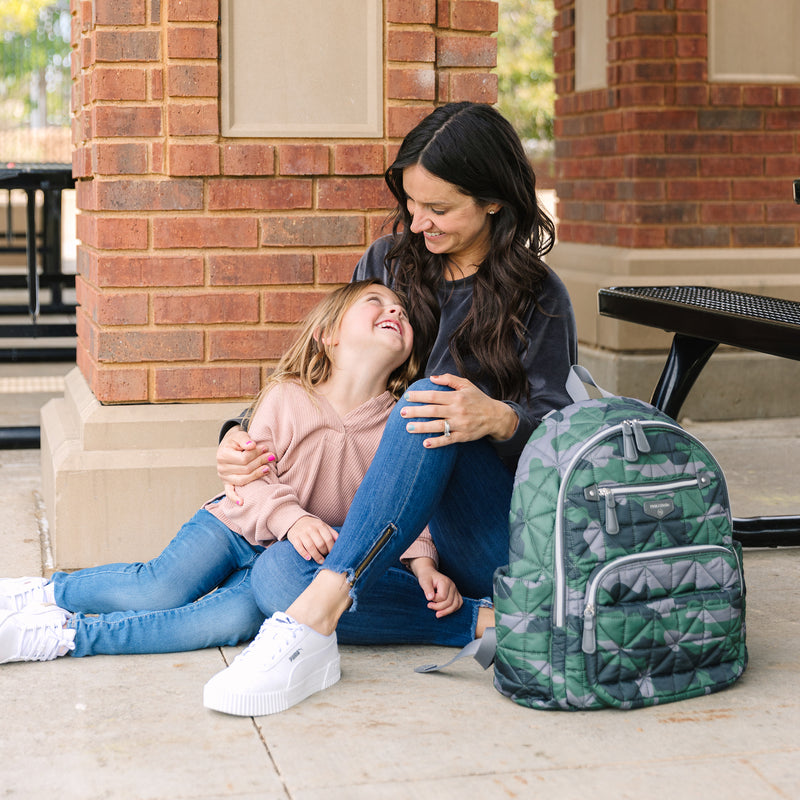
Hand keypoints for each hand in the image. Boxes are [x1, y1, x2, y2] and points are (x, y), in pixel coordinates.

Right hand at [217, 426, 275, 504]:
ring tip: (268, 469)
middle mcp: (221, 468)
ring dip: (257, 475)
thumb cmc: (236, 441)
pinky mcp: (226, 483)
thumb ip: (245, 439)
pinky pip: (230, 493)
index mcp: (222, 455)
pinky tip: (242, 503)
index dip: (257, 453)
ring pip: (243, 480)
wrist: (229, 446)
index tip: (266, 448)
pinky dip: (235, 498)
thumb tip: (251, 445)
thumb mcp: (239, 435)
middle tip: (271, 456)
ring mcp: (224, 477)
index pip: (244, 458)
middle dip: (260, 462)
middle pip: (245, 469)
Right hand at [286, 516, 338, 563]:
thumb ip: (331, 532)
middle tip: (326, 557)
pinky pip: (299, 548)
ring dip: (316, 556)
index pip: (328, 539)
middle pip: (320, 544)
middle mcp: (311, 528)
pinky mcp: (294, 538)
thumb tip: (340, 541)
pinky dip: (304, 554)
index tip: (333, 553)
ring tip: (320, 561)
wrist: (296, 520)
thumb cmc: (313, 526)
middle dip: (324, 553)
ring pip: (310, 547)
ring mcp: (302, 533)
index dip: (331, 548)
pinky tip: (308, 558)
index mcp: (320, 525)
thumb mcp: (323, 526)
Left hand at [400, 374, 517, 448]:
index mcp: (457, 397)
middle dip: (416, 412)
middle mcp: (457, 411)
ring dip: (422, 427)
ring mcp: (460, 425)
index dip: (419, 396)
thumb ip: (449, 379)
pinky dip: (437, 442)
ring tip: (408, 427)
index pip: (434, 396)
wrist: (495, 416)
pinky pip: (448, 440)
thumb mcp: (466, 385)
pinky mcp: (463, 436)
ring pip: (438, 426)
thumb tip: (432, 378)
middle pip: (433, 411)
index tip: (407, 397)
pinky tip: (425, 444)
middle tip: (402, 412)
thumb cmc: (478, 399)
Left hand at [409, 558, 462, 617]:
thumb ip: (427, 589)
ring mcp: (455, 590)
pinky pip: (459, 604)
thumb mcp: (424, 581)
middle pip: (449, 602)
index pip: (443, 597)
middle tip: (429, 606)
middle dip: (438, 607)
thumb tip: (430, 598)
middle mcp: (452, 586)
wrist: (430, 574)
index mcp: (445, 582)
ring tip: (437, 614)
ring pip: (455, 605)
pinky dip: (453, 609)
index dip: (435, 600)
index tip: (428, 599)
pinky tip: (445, 611)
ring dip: (446, 611)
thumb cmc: (426, 577)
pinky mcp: (456, 593)